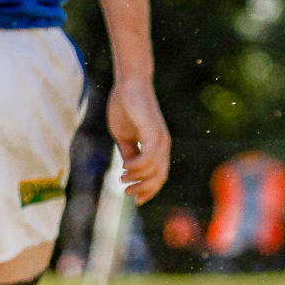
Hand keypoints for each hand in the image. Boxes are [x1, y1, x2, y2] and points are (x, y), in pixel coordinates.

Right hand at [108, 77, 170, 203]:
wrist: (129, 84)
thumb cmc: (125, 107)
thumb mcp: (124, 137)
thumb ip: (128, 154)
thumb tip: (127, 172)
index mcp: (158, 147)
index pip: (158, 176)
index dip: (149, 190)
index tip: (135, 200)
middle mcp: (163, 145)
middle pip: (159, 177)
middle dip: (144, 189)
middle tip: (127, 192)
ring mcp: (160, 138)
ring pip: (154, 170)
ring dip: (137, 178)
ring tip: (122, 178)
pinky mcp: (153, 131)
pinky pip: (149, 157)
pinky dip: (137, 166)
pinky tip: (125, 167)